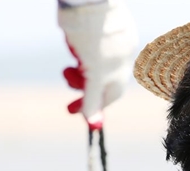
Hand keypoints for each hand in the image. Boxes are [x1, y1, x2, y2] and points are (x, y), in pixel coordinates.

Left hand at [58, 0, 137, 128]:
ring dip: (82, 65)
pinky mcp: (111, 28)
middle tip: (67, 77)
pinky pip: (98, 46)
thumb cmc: (92, 35)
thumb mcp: (91, 73)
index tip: (72, 110)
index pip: (109, 97)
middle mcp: (122, 58)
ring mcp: (117, 42)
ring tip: (72, 56)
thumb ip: (92, 98)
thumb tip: (93, 124)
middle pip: (102, 80)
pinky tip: (77, 40)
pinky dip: (85, 49)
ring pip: (98, 62)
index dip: (92, 106)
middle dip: (82, 83)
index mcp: (120, 70)